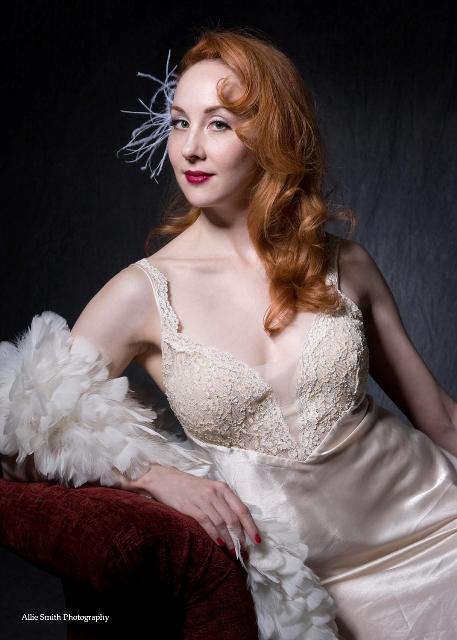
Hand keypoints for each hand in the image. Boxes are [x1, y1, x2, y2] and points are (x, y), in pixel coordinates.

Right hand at [117, 464, 260, 555]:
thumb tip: (238, 525)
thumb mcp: (211, 490)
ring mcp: (204, 500)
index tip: (257, 541)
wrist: (166, 480)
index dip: (251, 526)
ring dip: (229, 541)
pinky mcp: (191, 507)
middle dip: (241, 538)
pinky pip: (207, 523)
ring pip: (222, 524)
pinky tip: (219, 545)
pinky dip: (215, 535)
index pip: (242, 509)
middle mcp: (216, 493)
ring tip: (233, 553)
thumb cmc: (190, 488)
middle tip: (244, 553)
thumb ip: (224, 503)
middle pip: (234, 519)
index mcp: (224, 489)